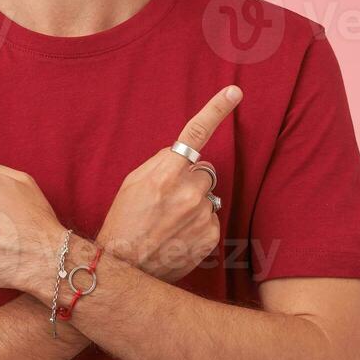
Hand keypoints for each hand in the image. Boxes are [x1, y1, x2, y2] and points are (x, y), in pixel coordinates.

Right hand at [97, 86, 241, 282]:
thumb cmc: (124, 220)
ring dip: (194, 204)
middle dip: (190, 181)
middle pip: (204, 172)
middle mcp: (189, 192)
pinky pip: (211, 218)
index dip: (216, 110)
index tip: (235, 92)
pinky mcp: (211, 236)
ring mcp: (202, 215)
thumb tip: (181, 156)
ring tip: (170, 222)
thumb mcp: (132, 183)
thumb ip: (160, 164)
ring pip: (208, 196)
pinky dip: (199, 224)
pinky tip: (179, 235)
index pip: (195, 134)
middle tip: (167, 201)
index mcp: (166, 174)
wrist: (125, 267)